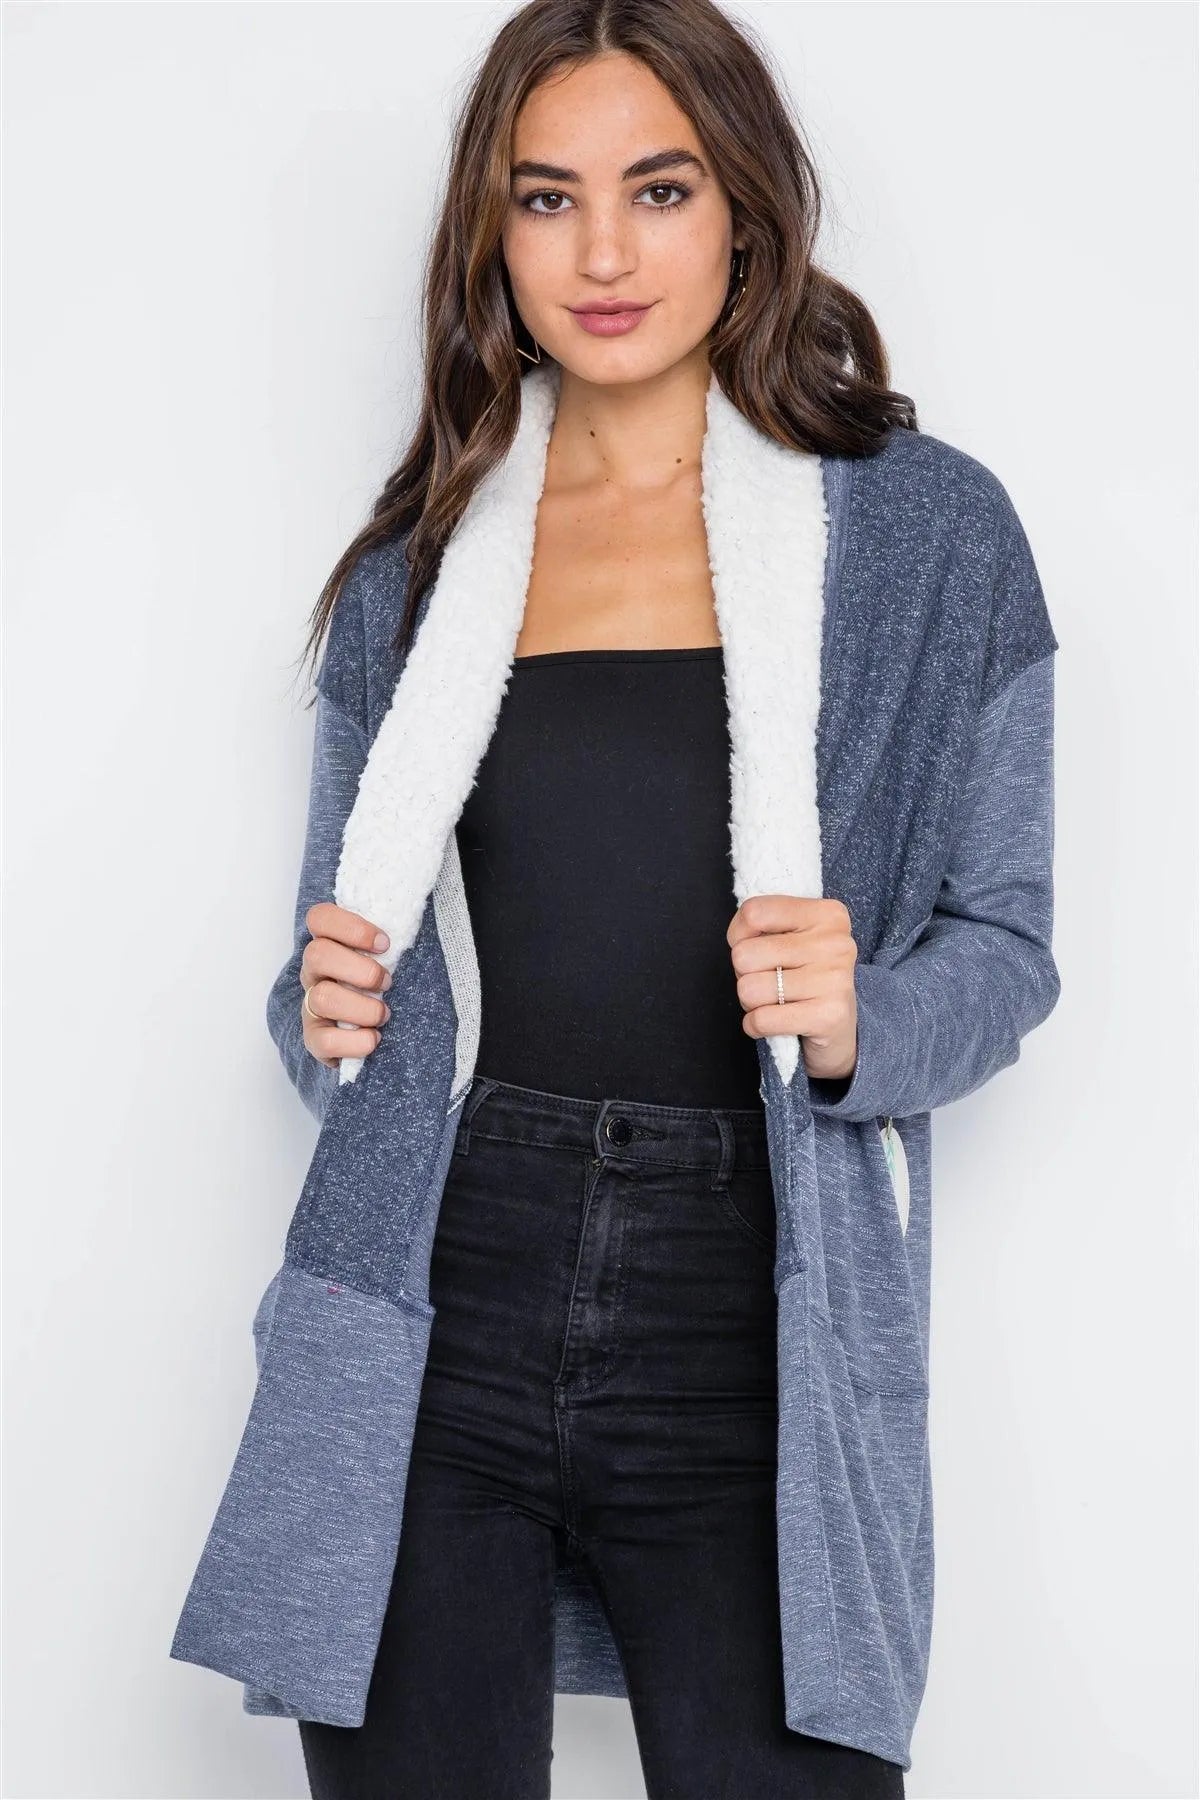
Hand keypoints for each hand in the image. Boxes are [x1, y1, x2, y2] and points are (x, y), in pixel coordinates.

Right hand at [300, 902, 391, 1067]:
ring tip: (384, 1014)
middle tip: (387, 983)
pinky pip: (323, 1040)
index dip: (351, 927)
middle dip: (362, 970)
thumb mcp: (385, 958)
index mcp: (328, 944)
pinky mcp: (314, 1039)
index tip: (384, 944)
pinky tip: (373, 1038)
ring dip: (363, 1008)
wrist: (368, 1030)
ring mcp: (310, 1005)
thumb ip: (390, 939)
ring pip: (322, 997)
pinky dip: (354, 1042)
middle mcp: (314, 972)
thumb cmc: (381, 985)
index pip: (320, 918)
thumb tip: (412, 919)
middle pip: (317, 954)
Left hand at [727, 894, 857, 1081]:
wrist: (839, 1029)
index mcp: (827, 914)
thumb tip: (738, 939)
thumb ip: (763, 926)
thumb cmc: (804, 977)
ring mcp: (834, 980)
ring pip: (749, 989)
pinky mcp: (828, 1016)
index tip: (754, 948)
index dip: (738, 935)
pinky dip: (756, 1026)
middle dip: (745, 974)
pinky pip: (762, 1019)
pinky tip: (776, 1022)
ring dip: (751, 1003)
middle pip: (745, 954)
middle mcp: (835, 943)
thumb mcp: (790, 938)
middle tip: (769, 981)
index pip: (754, 912)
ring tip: (776, 1002)